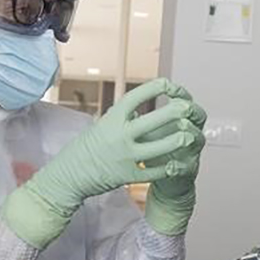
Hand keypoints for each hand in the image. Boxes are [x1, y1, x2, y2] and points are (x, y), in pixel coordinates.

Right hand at [3, 79, 202, 247]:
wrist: (69, 175)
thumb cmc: (84, 149)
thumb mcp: (101, 126)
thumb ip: (121, 118)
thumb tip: (137, 108)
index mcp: (112, 120)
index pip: (136, 97)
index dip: (154, 88)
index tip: (168, 84)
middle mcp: (119, 136)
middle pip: (153, 120)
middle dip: (174, 112)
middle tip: (187, 108)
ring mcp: (125, 157)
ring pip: (159, 147)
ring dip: (177, 141)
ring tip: (189, 136)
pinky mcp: (128, 176)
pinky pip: (154, 172)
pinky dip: (168, 168)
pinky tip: (177, 164)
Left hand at [143, 84, 206, 235]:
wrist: (162, 180)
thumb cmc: (152, 151)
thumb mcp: (146, 132)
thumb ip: (142, 119)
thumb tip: (130, 107)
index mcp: (179, 119)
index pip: (185, 99)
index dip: (179, 92)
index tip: (168, 87)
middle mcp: (189, 133)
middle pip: (198, 115)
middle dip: (190, 110)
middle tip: (182, 108)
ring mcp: (191, 152)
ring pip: (198, 139)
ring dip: (190, 135)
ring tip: (182, 135)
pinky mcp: (188, 171)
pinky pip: (187, 168)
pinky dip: (179, 167)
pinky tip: (170, 167)